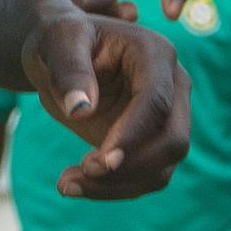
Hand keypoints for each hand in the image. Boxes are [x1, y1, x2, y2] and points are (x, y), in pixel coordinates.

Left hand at [24, 7, 189, 197]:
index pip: (157, 101)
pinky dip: (112, 189)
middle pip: (174, 140)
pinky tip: (72, 184)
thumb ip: (68, 68)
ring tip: (65, 183)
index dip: (132, 135)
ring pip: (162, 168)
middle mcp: (172, 87)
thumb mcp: (56, 41)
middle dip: (131, 166)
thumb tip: (81, 109)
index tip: (97, 162)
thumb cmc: (60, 40)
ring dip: (117, 185)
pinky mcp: (151, 144)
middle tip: (80, 171)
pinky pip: (144, 178)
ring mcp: (167, 118)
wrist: (60, 56)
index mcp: (155, 54)